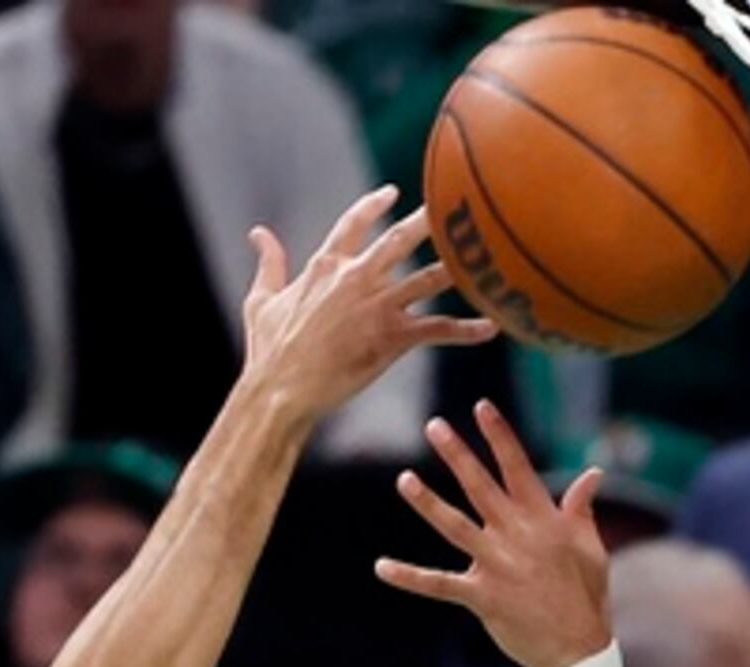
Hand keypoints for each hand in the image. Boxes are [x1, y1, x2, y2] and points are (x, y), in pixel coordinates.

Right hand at [235, 189, 498, 429]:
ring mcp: (377, 305)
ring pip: (430, 278)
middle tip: (457, 203)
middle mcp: (356, 277)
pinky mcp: (392, 337)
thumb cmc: (267, 353)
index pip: (355, 222)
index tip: (394, 193)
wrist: (280, 391)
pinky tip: (492, 327)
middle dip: (432, 219)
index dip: (375, 205)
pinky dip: (467, 329)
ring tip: (489, 256)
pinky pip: (439, 329)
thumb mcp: (261, 301)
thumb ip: (268, 263)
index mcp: (325, 265)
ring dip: (461, 267)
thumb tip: (257, 233)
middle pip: (402, 238)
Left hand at [375, 399, 613, 666]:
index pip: (518, 467)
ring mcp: (496, 565)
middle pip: (480, 486)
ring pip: (454, 525)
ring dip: (427, 502)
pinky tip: (381, 567)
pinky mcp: (481, 596)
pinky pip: (438, 584)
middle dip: (457, 454)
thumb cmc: (587, 596)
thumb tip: (593, 473)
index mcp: (544, 519)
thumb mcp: (591, 547)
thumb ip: (581, 508)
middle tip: (433, 425)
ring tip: (402, 479)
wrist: (578, 647)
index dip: (499, 437)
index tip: (481, 407)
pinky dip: (409, 576)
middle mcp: (517, 535)